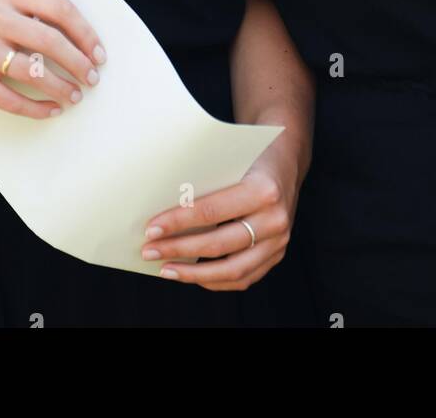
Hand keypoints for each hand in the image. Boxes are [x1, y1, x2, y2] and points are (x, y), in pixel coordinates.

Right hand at [0, 0, 106, 119]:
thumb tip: (85, 43)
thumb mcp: (6, 6)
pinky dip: (37, 107)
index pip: (59, 9)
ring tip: (75, 96)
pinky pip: (11, 99)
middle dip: (78, 63)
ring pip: (32, 72)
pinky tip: (51, 109)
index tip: (99, 54)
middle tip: (92, 78)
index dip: (85, 34)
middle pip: (49, 41)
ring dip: (60, 87)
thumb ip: (38, 16)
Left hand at [139, 141, 296, 290]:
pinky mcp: (278, 254)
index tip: (151, 229)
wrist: (286, 159)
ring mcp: (280, 240)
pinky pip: (244, 278)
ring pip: (232, 269)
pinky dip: (215, 280)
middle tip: (149, 251)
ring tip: (166, 270)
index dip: (177, 223)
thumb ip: (205, 184)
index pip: (211, 212)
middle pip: (218, 244)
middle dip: (178, 250)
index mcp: (262, 190)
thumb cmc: (251, 155)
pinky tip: (193, 276)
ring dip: (193, 274)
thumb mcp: (231, 160)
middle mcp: (275, 218)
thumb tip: (163, 212)